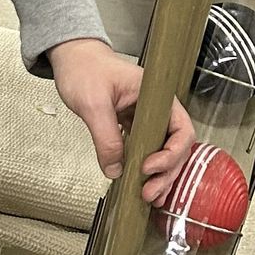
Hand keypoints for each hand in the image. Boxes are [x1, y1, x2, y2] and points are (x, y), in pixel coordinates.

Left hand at [47, 38, 194, 199]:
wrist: (73, 58)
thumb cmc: (85, 68)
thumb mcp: (93, 103)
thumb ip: (106, 137)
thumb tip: (116, 169)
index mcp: (156, 95)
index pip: (181, 128)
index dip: (170, 153)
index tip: (148, 167)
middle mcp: (158, 108)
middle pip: (177, 146)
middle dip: (166, 172)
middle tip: (149, 192)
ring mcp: (148, 117)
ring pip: (165, 151)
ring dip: (160, 176)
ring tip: (149, 196)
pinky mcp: (135, 126)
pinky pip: (147, 150)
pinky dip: (147, 170)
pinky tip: (142, 185)